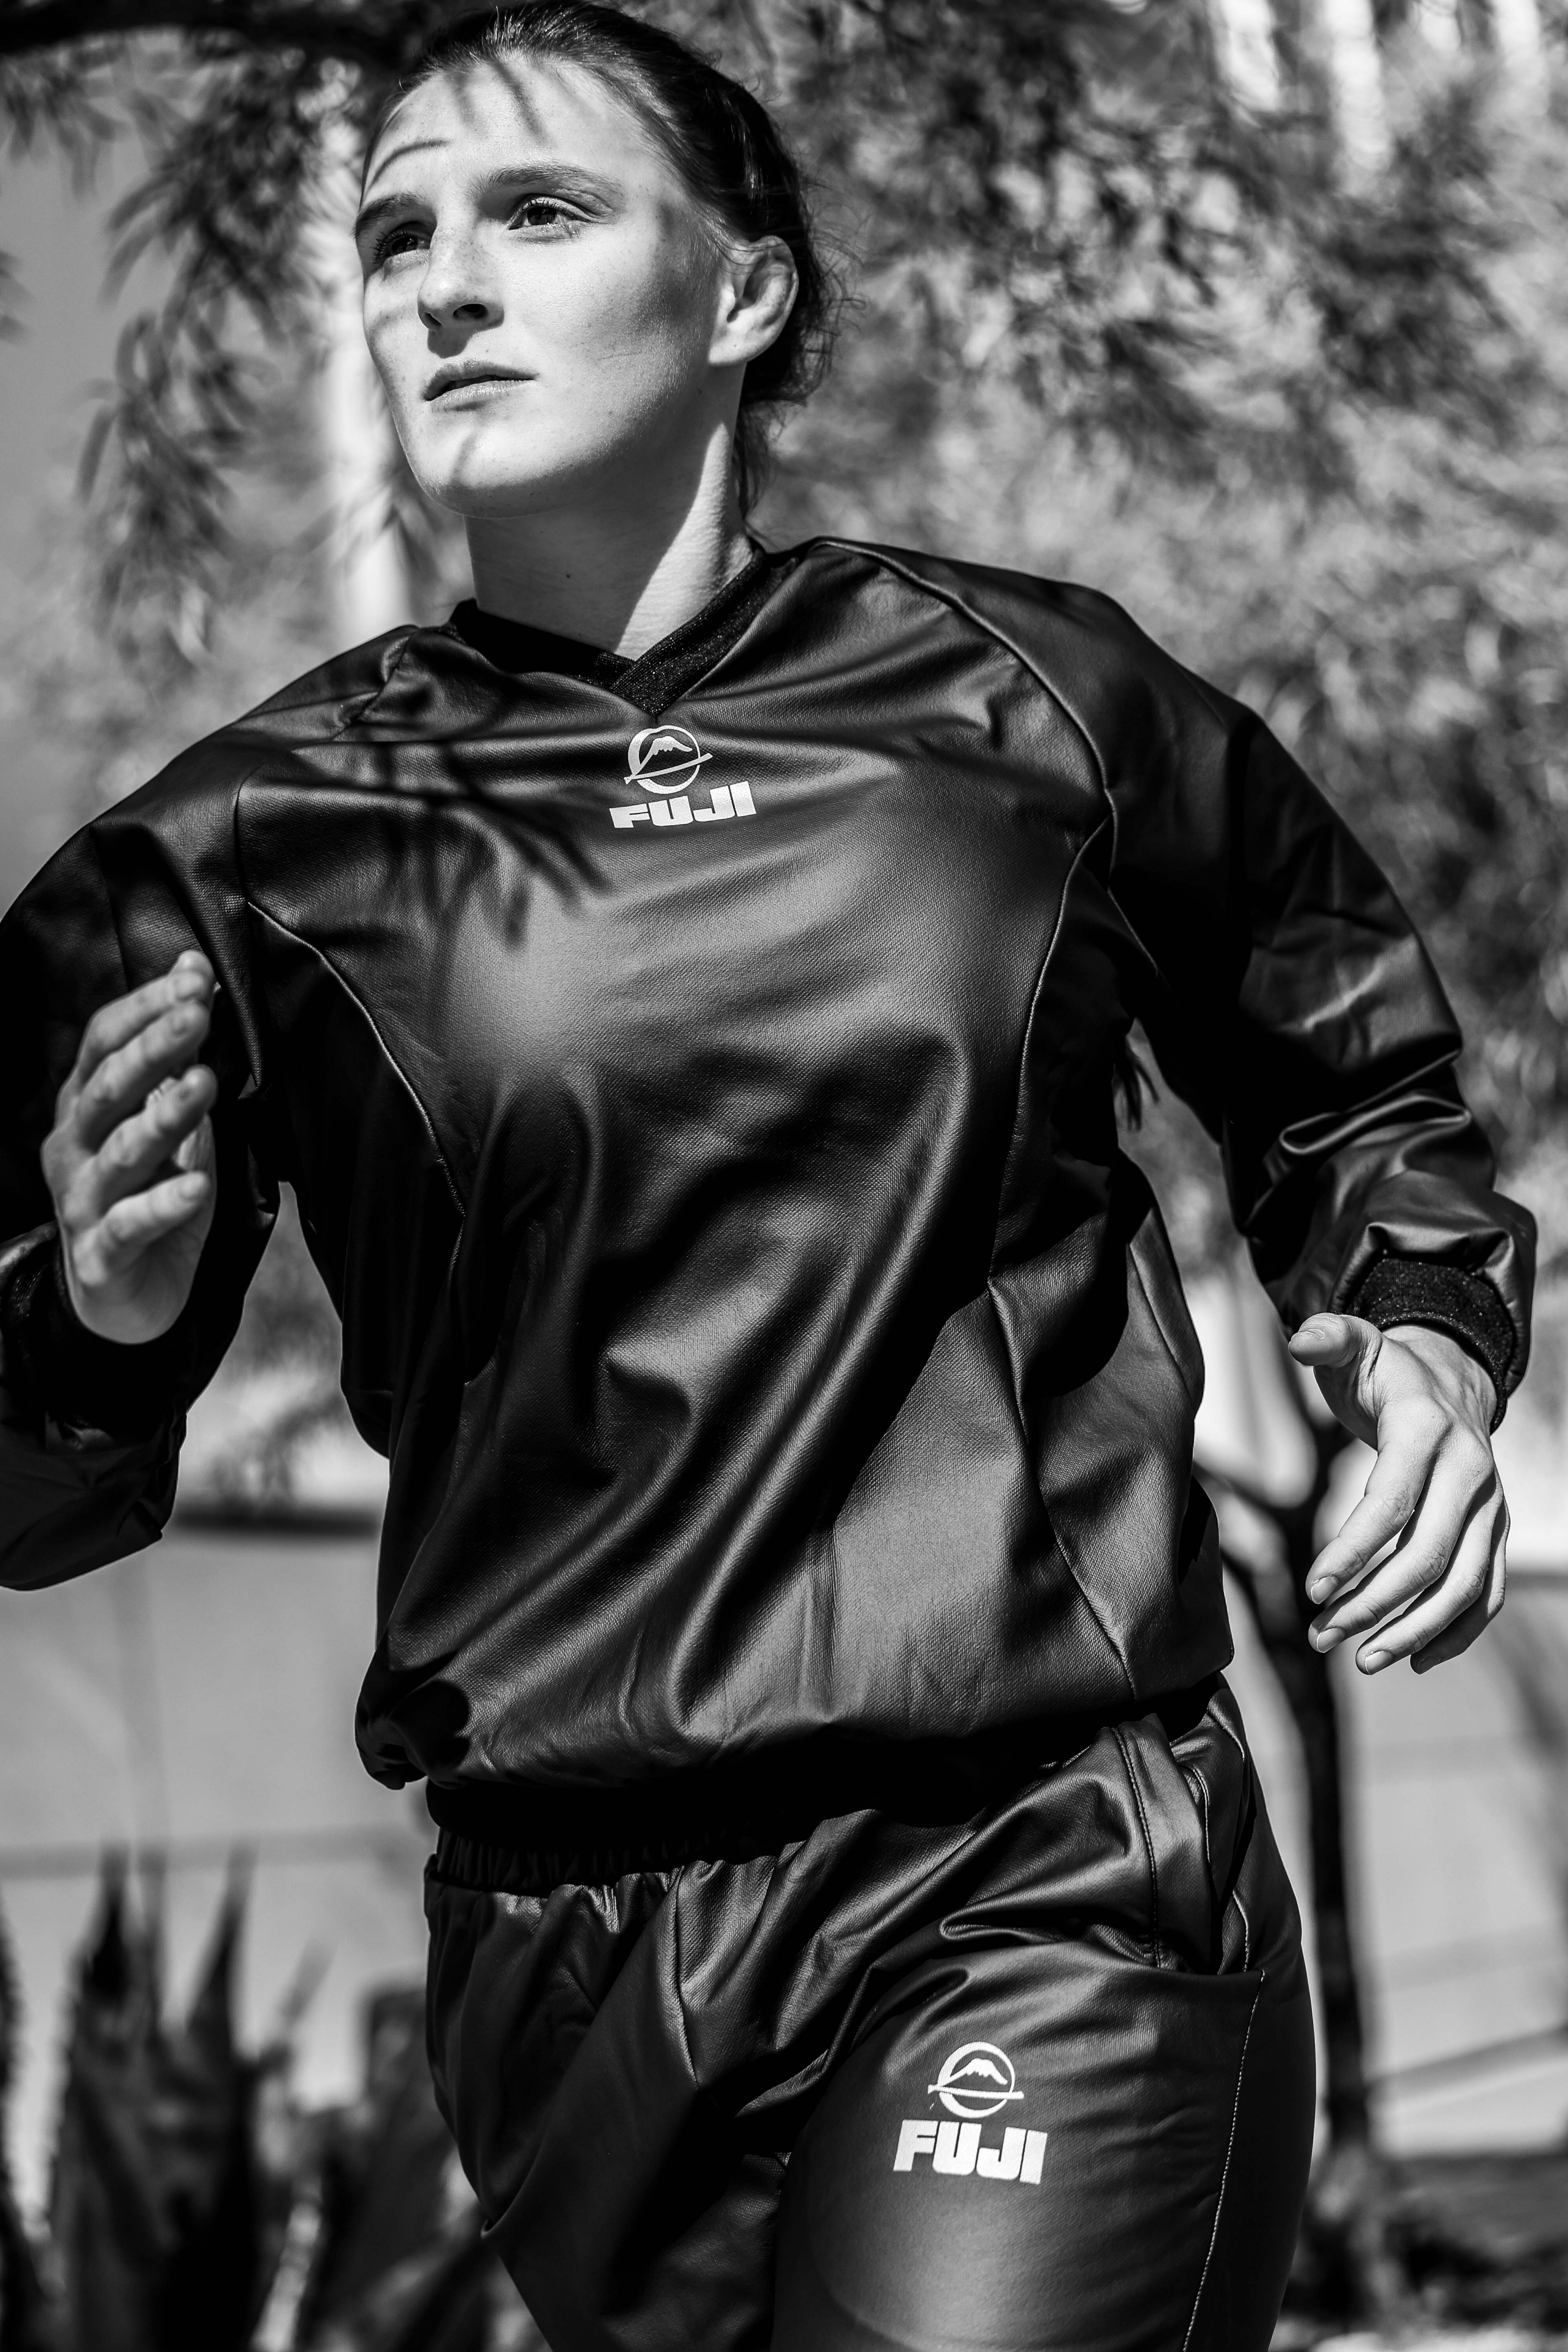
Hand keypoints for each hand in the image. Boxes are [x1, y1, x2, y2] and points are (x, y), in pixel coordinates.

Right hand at [40, 952, 218, 1345]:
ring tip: (204, 1085)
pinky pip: (130, 1226)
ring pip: (120, 1152)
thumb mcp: (171, 1119)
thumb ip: (178, 1053)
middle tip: (196, 1016)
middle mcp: (74, 1147)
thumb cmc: (149, 1193)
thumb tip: (193, 971)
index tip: (194, 980)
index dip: (145, 1009)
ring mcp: (82, 1201)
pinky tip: (195, 1186)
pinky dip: (162, 1205)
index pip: (105, 1043)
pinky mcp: (101, 1256)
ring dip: (163, 1116)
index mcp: (85, 1107)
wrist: (123, 1295)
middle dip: (152, 1049)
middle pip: (108, 1089)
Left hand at [1287, 1313, 1505, 1675]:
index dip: (1353, 1550)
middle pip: (1428, 1556)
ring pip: (1463, 1585)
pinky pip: (1486, 1593)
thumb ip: (1328, 1338)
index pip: (1392, 1503)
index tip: (1312, 1590)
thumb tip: (1301, 1340)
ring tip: (1359, 1658)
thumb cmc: (1388, 1372)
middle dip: (1373, 1603)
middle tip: (1322, 1635)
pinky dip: (1457, 1632)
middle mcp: (1471, 1472)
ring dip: (1413, 1629)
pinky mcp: (1495, 1531)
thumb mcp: (1356, 1344)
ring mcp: (1490, 1507)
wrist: (1452, 1379)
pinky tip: (1414, 1658)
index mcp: (1429, 1431)